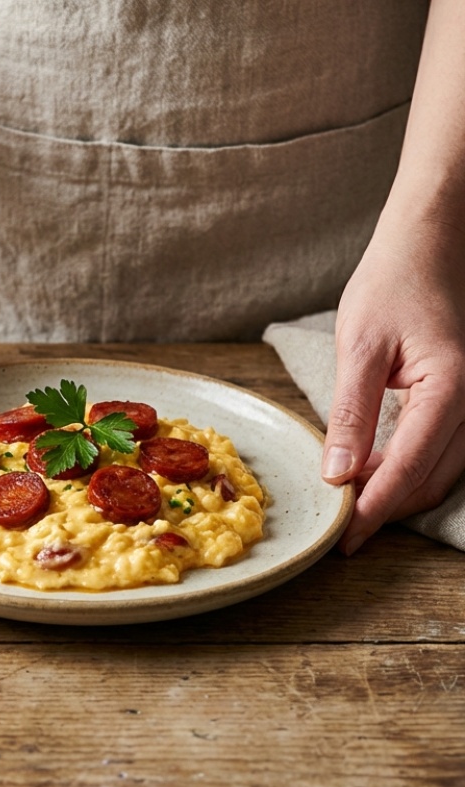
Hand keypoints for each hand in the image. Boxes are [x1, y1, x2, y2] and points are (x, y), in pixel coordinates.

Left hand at [323, 212, 464, 553]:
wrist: (430, 243)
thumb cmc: (394, 282)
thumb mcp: (360, 347)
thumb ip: (351, 413)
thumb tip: (339, 472)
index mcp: (451, 388)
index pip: (410, 467)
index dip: (375, 509)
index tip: (345, 540)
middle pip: (433, 478)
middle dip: (388, 509)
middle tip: (343, 534)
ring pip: (445, 470)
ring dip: (401, 493)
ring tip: (354, 510)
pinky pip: (446, 448)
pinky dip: (413, 469)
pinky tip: (377, 475)